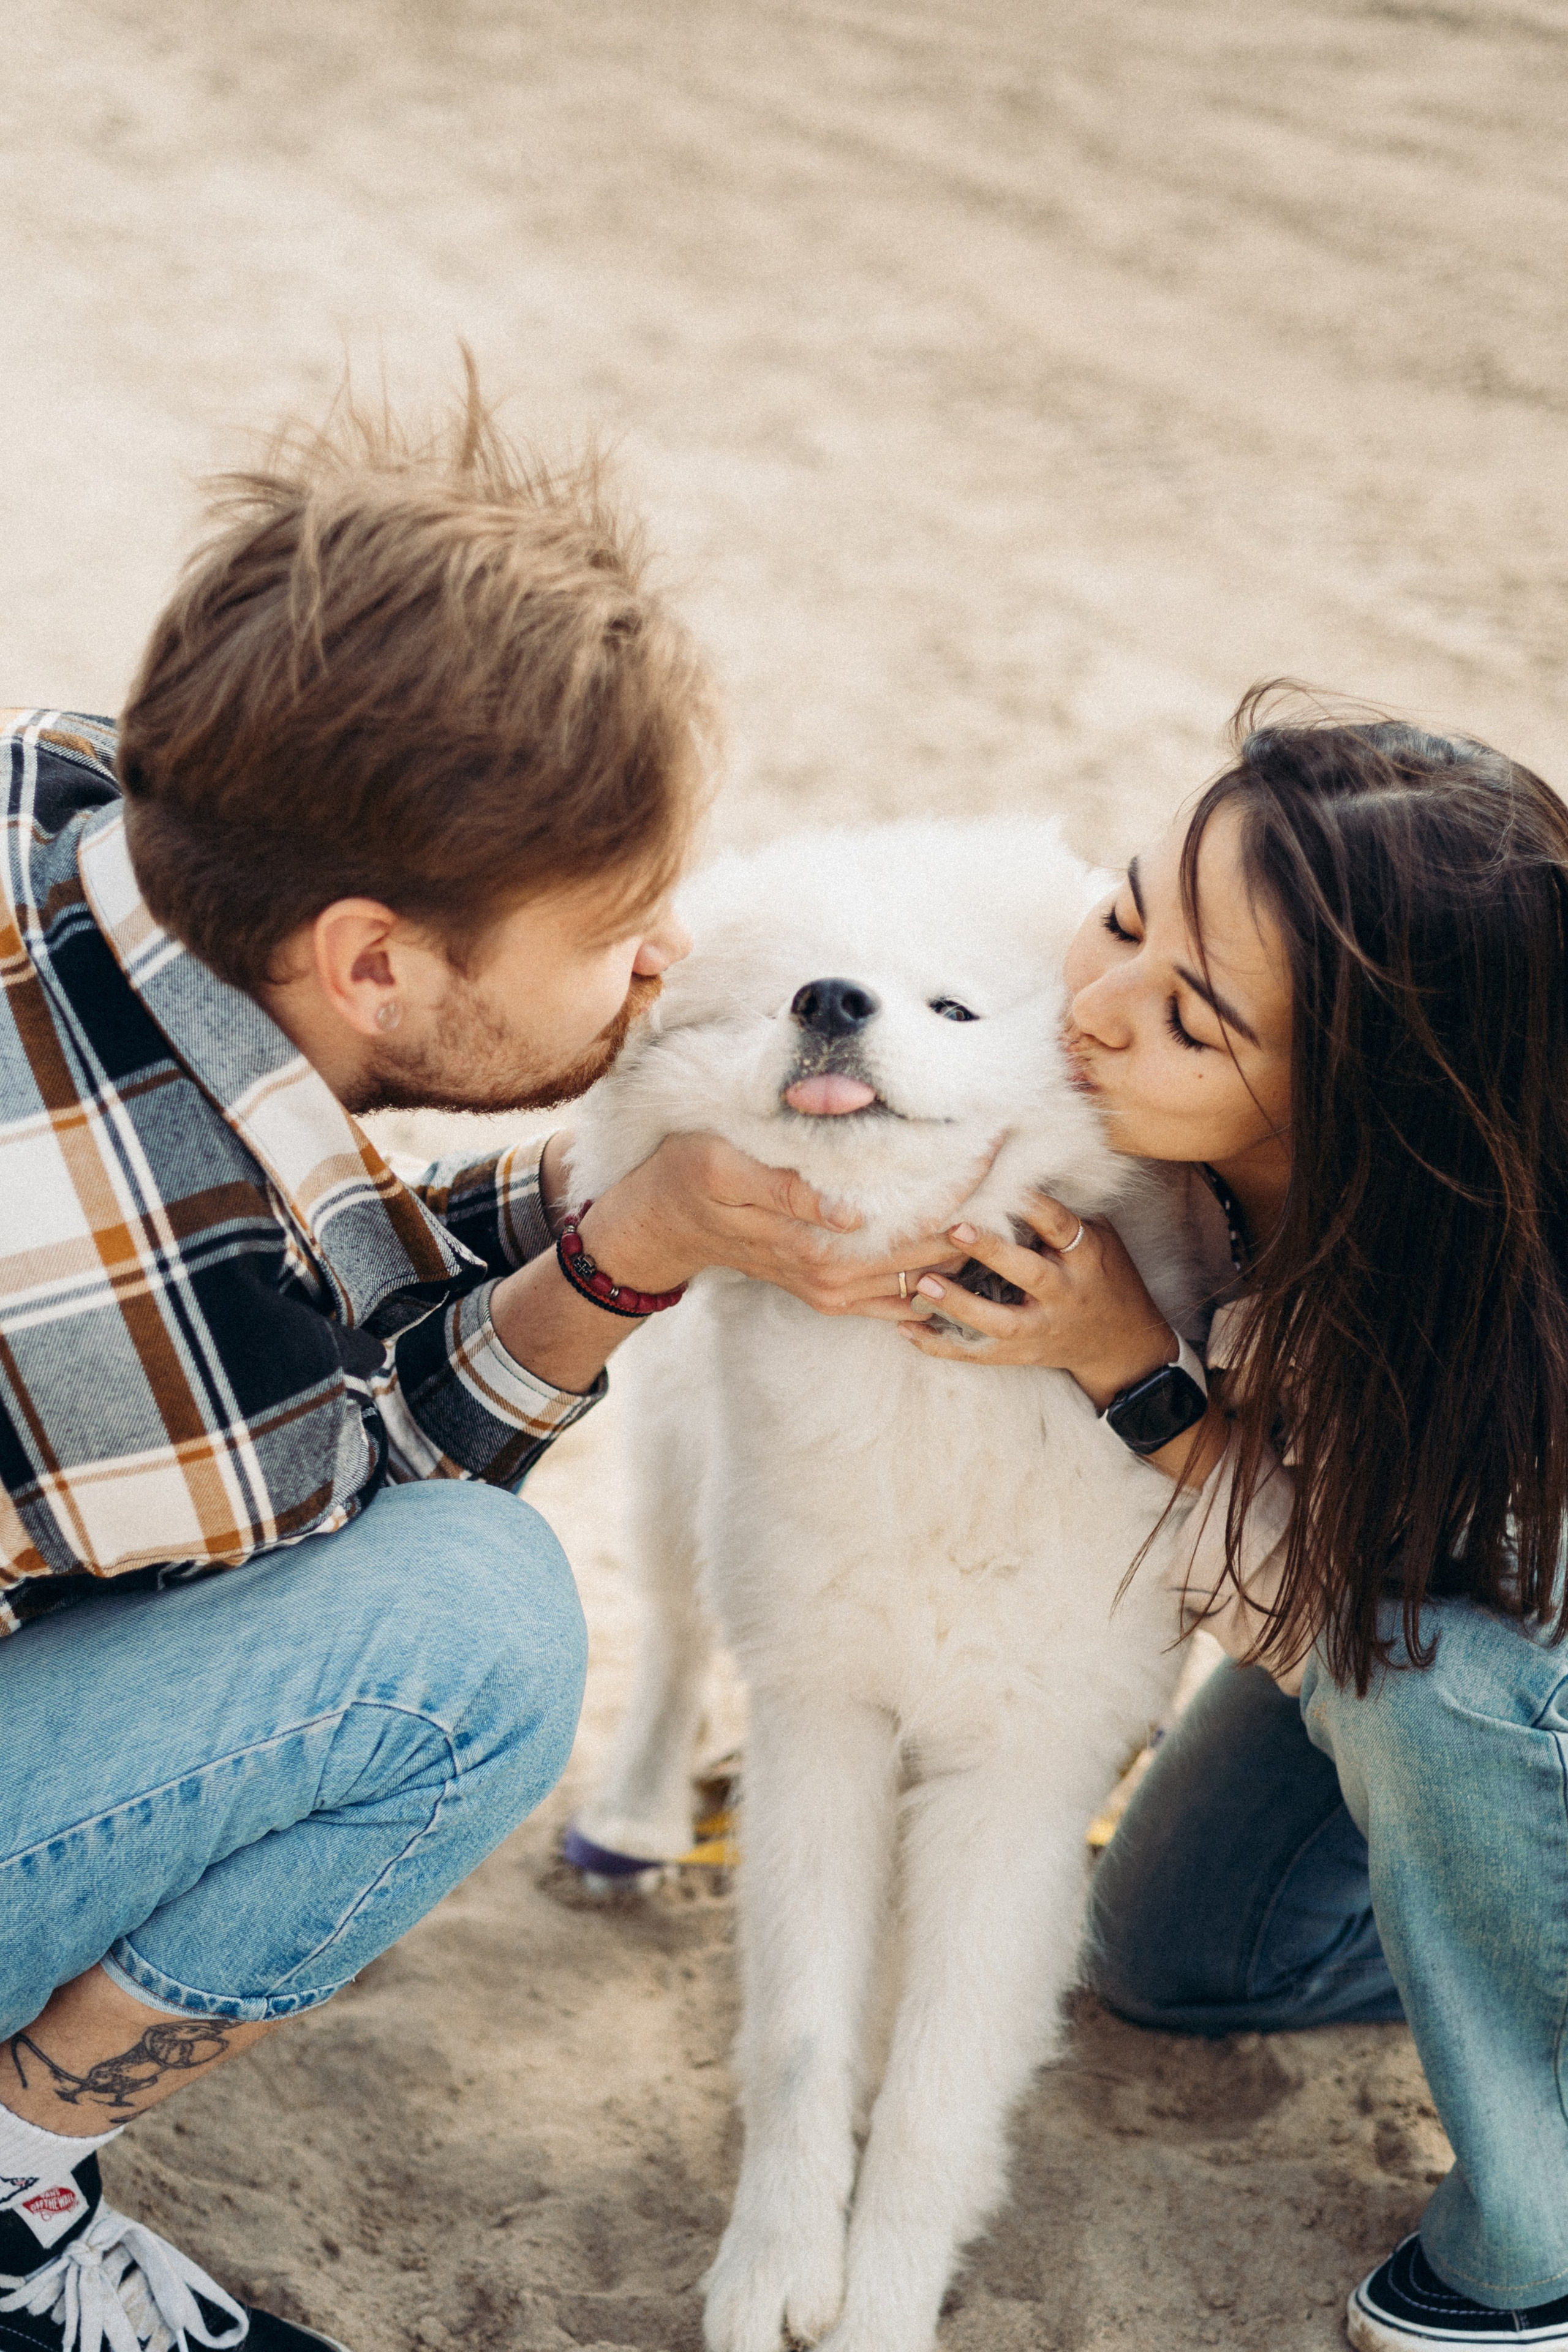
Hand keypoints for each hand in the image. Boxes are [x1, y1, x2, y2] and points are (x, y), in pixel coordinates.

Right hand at [580, 1132, 971, 1317]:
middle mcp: (833, 1277)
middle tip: (1021, 1167)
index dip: (958, 1181)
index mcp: (816, 1244)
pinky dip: (937, 1280)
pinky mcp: (831, 1294)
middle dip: (978, 1212)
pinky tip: (967, 1252)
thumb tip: (847, 1212)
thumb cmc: (688, 1178)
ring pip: (924, 1278)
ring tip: (1008, 1204)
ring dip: (965, 1248)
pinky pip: (899, 1299)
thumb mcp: (723, 1166)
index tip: (998, 1144)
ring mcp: (834, 1291)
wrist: (659, 1226)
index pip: (908, 1213)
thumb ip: (785, 1189)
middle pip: (931, 1250)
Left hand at [897, 1189, 1177, 1407]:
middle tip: (955, 1229)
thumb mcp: (1099, 1241)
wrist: (1121, 1345)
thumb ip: (1062, 1215)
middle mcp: (1063, 1295)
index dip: (1036, 1206)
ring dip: (958, 1305)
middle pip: (1028, 1275)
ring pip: (998, 1323)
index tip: (1007, 1186)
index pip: (1061, 1228)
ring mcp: (1039, 1329)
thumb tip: (1019, 1168)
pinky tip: (906, 1328)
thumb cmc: (1103, 1277)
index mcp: (1084, 1259)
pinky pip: (976, 1353)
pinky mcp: (1018, 1354)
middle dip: (992, 1252)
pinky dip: (940, 1344)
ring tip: (922, 1283)